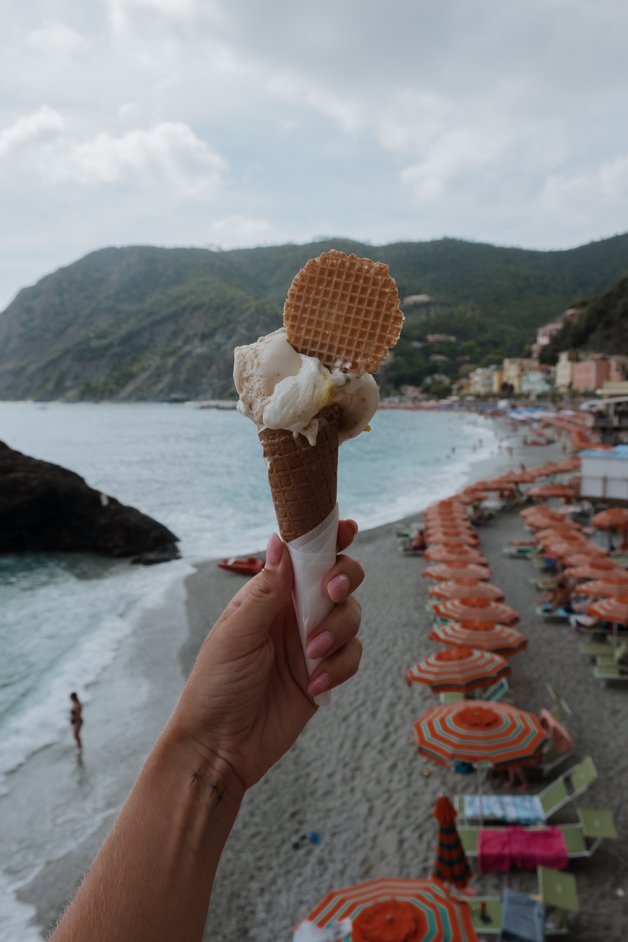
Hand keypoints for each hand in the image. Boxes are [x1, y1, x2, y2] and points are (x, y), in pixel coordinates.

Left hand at [170, 521, 362, 789]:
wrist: (221, 746)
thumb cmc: (216, 684)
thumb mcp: (237, 632)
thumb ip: (267, 590)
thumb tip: (280, 541)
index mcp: (270, 594)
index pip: (304, 555)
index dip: (328, 537)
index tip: (348, 528)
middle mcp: (294, 612)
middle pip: (340, 578)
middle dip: (343, 580)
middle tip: (331, 593)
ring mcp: (312, 642)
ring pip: (351, 616)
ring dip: (338, 632)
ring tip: (311, 656)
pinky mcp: (325, 674)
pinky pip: (352, 657)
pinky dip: (339, 668)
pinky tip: (313, 686)